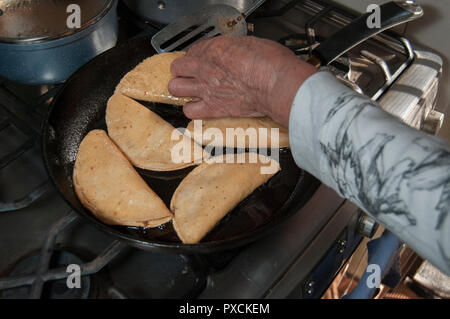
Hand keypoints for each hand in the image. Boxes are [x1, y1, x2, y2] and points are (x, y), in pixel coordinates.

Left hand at [168, 35, 316, 126]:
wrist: (276, 84)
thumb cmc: (271, 63)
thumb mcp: (251, 44)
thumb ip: (235, 50)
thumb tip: (235, 53)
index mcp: (215, 48)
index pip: (193, 51)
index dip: (196, 57)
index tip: (201, 61)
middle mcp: (205, 67)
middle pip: (177, 68)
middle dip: (182, 72)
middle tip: (190, 76)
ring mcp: (206, 88)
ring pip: (175, 89)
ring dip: (182, 90)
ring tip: (190, 93)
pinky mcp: (213, 108)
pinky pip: (190, 111)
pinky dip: (192, 110)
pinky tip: (199, 109)